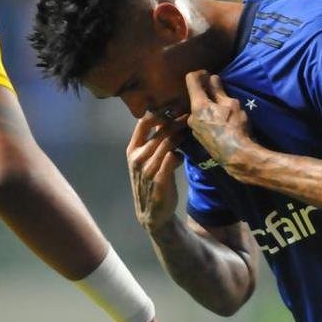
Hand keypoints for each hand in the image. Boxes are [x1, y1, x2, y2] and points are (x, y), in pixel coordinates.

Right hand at [127, 114, 184, 232]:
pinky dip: (179, 155)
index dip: (160, 113)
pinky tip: (183, 156)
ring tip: (190, 131)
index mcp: (132, 150)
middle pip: (158, 132)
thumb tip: (166, 119)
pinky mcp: (159, 180)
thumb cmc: (150, 182)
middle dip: (176, 122)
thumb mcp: (146, 160)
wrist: (152, 213)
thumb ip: (153, 142)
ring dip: (180, 136)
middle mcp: (137, 158)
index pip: (143, 123)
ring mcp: (147, 170)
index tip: (175, 109)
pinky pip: (171, 159)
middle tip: (190, 115)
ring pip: (166, 144)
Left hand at [185, 70, 253, 173]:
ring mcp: (194, 129)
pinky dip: (208, 117)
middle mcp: (191, 116)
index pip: (191, 80)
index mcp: (198, 105)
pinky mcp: (199, 139)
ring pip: (199, 111)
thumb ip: (219, 91)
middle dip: (205, 92)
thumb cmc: (235, 127)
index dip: (200, 73)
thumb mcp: (231, 105)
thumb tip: (212, 78)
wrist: (237, 157)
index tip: (209, 74)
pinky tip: (220, 122)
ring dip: (207, 106)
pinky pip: (201, 122)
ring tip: (222, 108)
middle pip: (195, 97)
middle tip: (218, 91)